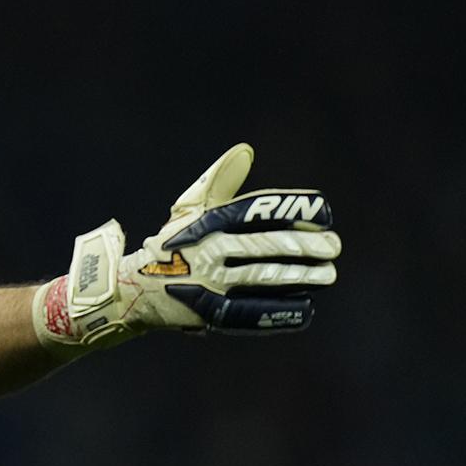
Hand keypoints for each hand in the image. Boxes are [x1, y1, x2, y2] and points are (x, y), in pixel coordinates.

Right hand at [31, 143, 341, 360]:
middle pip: (263, 246)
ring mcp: (208, 284)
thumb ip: (220, 181)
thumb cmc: (170, 244)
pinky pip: (250, 313)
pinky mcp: (207, 313)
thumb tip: (246, 151)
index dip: (292, 210)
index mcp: (207, 222)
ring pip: (261, 278)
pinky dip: (279, 312)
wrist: (131, 288)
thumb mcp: (190, 209)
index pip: (256, 212)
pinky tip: (305, 308)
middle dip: (303, 246)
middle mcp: (208, 251)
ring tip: (327, 275)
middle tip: (334, 247)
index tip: (324, 213)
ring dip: (299, 277)